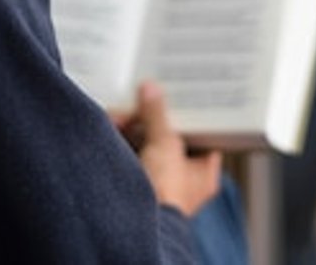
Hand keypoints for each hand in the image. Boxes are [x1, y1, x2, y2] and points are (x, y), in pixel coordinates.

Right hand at [121, 81, 221, 217]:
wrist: (133, 225)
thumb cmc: (164, 195)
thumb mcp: (165, 143)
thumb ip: (157, 114)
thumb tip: (151, 91)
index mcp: (203, 174)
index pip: (203, 137)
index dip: (191, 117)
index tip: (180, 98)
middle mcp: (182, 181)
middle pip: (170, 138)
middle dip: (151, 120)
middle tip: (142, 102)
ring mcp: (158, 183)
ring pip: (147, 146)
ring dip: (133, 127)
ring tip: (122, 114)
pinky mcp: (135, 183)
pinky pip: (129, 155)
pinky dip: (121, 140)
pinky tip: (112, 124)